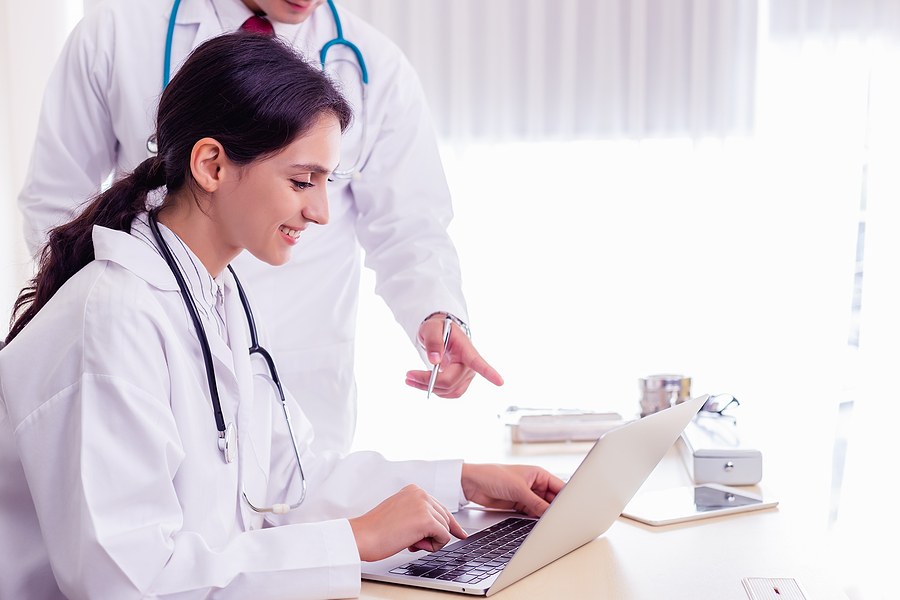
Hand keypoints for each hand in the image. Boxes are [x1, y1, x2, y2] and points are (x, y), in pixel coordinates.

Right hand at [348, 484, 467, 561]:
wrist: (362, 536)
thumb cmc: (376, 530)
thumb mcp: (400, 513)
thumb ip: (419, 514)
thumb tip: (440, 528)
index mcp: (414, 490)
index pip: (440, 508)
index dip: (447, 524)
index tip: (459, 533)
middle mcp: (420, 493)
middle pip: (445, 518)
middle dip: (435, 535)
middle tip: (417, 544)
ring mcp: (424, 505)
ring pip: (445, 529)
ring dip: (432, 541)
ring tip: (411, 543)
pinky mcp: (426, 520)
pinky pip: (444, 537)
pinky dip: (434, 546)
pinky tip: (416, 546)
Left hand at [405, 316, 503, 397]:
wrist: (441, 334)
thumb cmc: (438, 328)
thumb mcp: (432, 328)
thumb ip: (433, 341)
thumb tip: (434, 361)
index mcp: (466, 350)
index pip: (478, 362)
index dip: (489, 372)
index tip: (500, 382)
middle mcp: (469, 366)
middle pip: (451, 381)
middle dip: (428, 381)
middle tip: (408, 375)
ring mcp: (466, 377)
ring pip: (447, 391)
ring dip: (427, 388)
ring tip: (409, 378)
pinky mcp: (459, 384)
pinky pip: (446, 393)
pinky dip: (431, 390)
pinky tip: (419, 382)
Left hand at [460, 464, 565, 516]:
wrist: (472, 484)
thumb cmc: (493, 475)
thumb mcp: (518, 489)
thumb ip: (536, 502)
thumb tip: (550, 512)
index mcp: (538, 474)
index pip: (559, 486)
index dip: (566, 497)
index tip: (572, 509)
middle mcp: (534, 484)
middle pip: (552, 499)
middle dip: (555, 509)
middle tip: (562, 520)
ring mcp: (527, 495)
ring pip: (542, 508)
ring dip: (545, 515)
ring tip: (551, 523)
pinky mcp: (519, 505)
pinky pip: (532, 513)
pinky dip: (536, 519)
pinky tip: (539, 524)